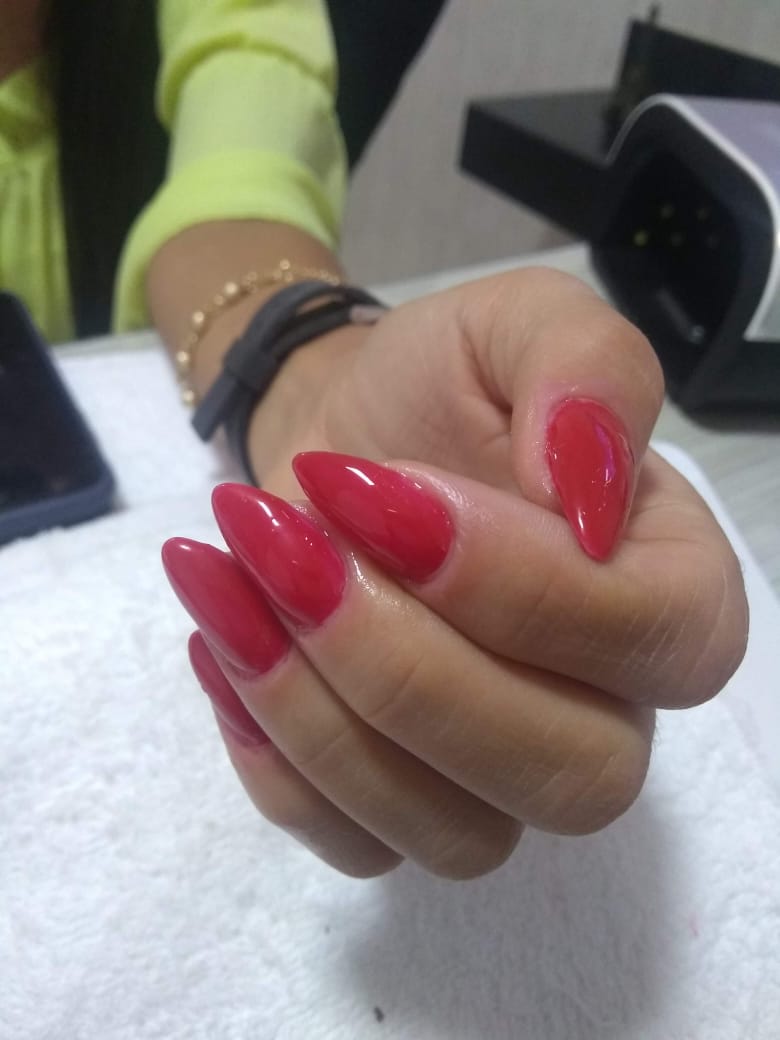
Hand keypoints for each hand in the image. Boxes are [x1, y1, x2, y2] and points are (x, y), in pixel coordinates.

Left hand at [162, 268, 747, 877]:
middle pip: (569, 772)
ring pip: (460, 834)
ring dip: (320, 711)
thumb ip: (585, 368)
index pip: (652, 639)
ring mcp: (508, 779)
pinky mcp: (407, 811)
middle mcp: (613, 707)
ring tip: (232, 575)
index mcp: (671, 587)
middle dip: (403, 666)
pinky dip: (275, 761)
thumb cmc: (437, 387)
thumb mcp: (514, 324)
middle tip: (283, 542)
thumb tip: (586, 479)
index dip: (511, 581)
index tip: (372, 491)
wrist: (338, 450)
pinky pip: (359, 845)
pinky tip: (226, 645)